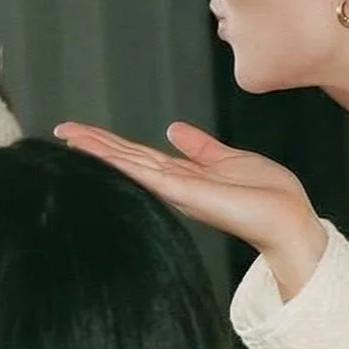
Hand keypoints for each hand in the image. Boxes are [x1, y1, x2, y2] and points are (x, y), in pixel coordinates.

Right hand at [54, 120, 326, 285]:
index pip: (138, 155)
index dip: (110, 143)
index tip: (82, 131)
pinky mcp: (185, 193)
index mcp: (183, 175)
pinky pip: (147, 173)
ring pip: (129, 165)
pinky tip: (100, 152)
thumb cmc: (269, 196)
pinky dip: (122, 161)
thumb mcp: (230, 159)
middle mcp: (174, 185)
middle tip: (60, 130)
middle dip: (93, 144)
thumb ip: (200, 146)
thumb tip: (174, 129)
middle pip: (126, 159)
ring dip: (98, 150)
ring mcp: (176, 190)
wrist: (288, 219)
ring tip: (68, 136)